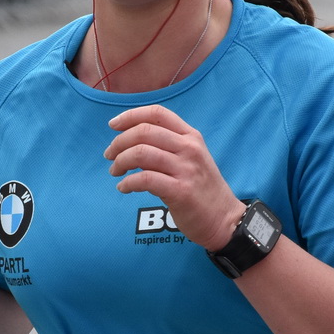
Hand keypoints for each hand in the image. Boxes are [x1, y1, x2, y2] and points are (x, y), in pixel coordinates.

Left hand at [104, 104, 243, 250]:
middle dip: (119, 142)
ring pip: (141, 153)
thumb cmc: (202, 190)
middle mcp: (189, 149)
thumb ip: (168, 146)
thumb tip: (131, 141)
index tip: (113, 125)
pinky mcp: (180, 191)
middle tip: (109, 155)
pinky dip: (127, 183)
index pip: (157, 113)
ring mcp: (186, 169)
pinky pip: (144, 179)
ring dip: (120, 161)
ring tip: (115, 172)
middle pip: (144, 131)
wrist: (224, 220)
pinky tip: (123, 188)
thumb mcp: (192, 159)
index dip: (130, 115)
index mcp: (191, 137)